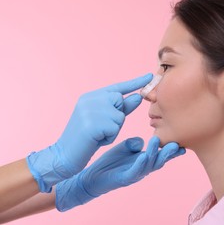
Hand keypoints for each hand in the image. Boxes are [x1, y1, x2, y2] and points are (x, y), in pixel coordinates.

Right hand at [27, 74, 152, 191]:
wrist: (65, 155)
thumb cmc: (88, 138)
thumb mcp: (106, 121)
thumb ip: (122, 109)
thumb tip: (138, 97)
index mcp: (91, 96)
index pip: (118, 87)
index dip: (135, 82)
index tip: (150, 75)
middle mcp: (90, 99)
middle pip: (120, 101)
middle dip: (118, 117)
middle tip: (101, 128)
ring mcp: (89, 110)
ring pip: (119, 116)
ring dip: (114, 129)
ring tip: (98, 135)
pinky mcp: (91, 123)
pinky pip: (115, 128)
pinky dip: (109, 137)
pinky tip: (96, 140)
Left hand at [55, 136, 185, 211]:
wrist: (92, 177)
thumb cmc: (111, 163)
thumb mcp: (125, 148)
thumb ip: (134, 143)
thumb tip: (141, 141)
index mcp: (145, 160)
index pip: (161, 153)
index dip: (172, 149)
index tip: (182, 141)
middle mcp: (143, 168)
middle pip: (160, 160)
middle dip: (169, 153)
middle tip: (177, 143)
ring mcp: (135, 174)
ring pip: (149, 164)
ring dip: (154, 153)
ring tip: (157, 141)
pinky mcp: (125, 179)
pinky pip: (134, 171)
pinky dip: (140, 164)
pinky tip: (143, 156)